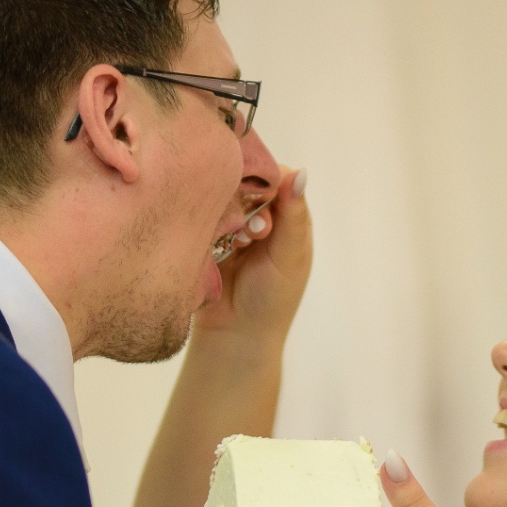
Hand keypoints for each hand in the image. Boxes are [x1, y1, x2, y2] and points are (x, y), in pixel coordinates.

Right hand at [194, 165, 311, 343]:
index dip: (269, 186)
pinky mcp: (207, 235)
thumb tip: (302, 171)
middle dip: (247, 204)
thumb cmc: (272, 299)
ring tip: (239, 245)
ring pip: (224, 198)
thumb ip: (294, 215)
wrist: (234, 334)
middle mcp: (261, 215)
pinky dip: (209, 226)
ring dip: (229, 218)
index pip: (278, 177)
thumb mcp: (289, 256)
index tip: (266, 212)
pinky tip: (218, 247)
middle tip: (254, 234)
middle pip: (248, 184)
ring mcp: (232, 224)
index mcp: (289, 217)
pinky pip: (203, 215)